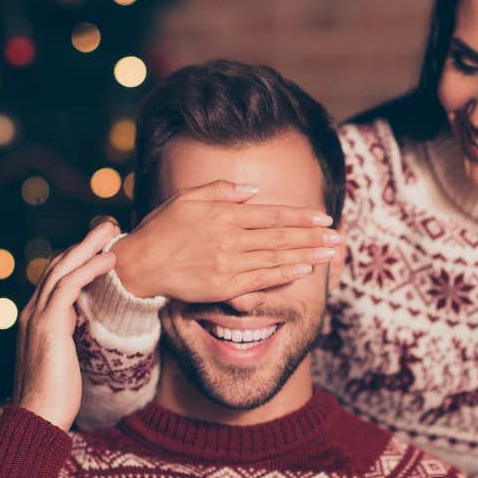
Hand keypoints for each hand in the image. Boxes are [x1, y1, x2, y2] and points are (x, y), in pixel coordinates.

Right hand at [13, 220, 120, 430]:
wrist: (38, 418)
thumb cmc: (55, 399)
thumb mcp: (62, 360)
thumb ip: (67, 338)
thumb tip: (80, 327)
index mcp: (34, 320)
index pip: (54, 280)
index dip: (77, 260)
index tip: (100, 248)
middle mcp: (31, 313)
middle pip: (57, 266)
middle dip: (84, 244)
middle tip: (108, 227)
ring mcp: (36, 317)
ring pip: (62, 269)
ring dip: (89, 247)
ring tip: (112, 231)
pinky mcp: (48, 325)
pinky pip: (68, 286)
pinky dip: (89, 269)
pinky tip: (109, 260)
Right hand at [112, 179, 342, 301]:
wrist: (140, 264)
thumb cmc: (163, 228)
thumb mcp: (188, 198)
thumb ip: (222, 190)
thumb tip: (254, 191)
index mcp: (225, 213)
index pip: (273, 214)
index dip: (302, 216)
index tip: (324, 218)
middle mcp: (231, 237)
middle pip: (281, 236)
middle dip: (313, 236)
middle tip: (338, 237)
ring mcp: (229, 263)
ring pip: (276, 258)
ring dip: (307, 255)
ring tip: (330, 253)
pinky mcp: (224, 286)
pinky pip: (261, 279)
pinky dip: (284, 274)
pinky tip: (303, 270)